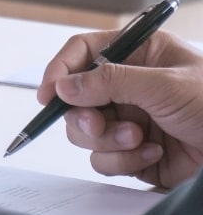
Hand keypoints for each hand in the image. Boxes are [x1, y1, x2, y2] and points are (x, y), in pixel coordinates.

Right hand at [38, 29, 202, 187]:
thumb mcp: (166, 85)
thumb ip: (110, 82)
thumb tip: (63, 86)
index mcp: (140, 54)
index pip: (84, 52)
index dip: (60, 70)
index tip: (48, 95)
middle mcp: (129, 86)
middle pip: (76, 98)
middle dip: (84, 116)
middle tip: (97, 124)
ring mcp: (130, 120)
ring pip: (85, 133)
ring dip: (107, 141)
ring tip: (138, 140)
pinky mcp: (133, 153)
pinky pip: (104, 160)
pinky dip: (124, 161)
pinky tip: (153, 155)